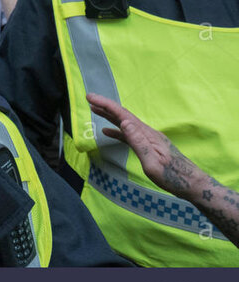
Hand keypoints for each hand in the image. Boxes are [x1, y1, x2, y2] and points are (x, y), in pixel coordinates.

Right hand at [87, 94, 202, 199]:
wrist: (192, 184)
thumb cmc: (172, 177)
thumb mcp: (152, 163)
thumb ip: (138, 142)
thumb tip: (124, 122)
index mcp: (147, 135)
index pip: (123, 116)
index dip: (106, 105)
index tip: (91, 97)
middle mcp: (148, 133)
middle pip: (124, 115)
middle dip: (106, 106)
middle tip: (88, 98)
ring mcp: (149, 139)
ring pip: (126, 123)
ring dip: (110, 116)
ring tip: (94, 109)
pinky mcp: (149, 146)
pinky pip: (129, 134)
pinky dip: (117, 130)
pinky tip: (107, 131)